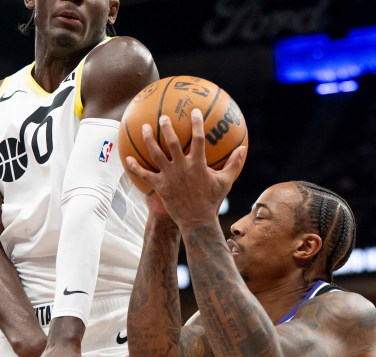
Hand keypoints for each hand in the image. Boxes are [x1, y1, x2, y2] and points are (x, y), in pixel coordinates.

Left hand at [125, 108, 246, 228]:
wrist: (197, 221)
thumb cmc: (212, 201)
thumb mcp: (225, 182)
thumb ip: (233, 164)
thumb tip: (243, 149)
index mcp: (198, 165)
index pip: (198, 139)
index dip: (197, 124)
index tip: (195, 112)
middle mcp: (182, 167)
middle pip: (171, 142)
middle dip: (166, 127)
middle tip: (163, 117)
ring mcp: (169, 176)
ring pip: (155, 153)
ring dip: (149, 139)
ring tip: (144, 128)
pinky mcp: (160, 186)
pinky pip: (145, 174)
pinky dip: (135, 166)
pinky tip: (127, 158)